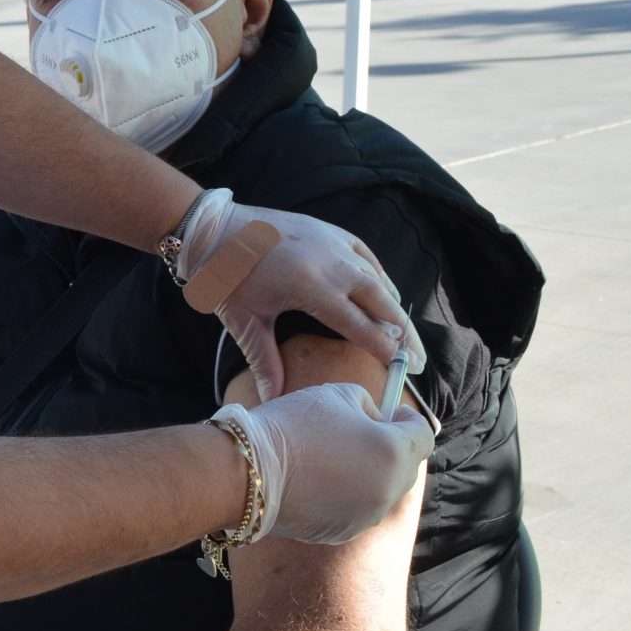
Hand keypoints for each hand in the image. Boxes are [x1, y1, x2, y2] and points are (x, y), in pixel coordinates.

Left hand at [194, 202, 423, 399]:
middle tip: (418, 360)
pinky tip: (386, 293)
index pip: (360, 325)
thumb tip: (273, 402)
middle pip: (382, 303)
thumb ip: (265, 363)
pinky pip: (366, 256)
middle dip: (403, 334)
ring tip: (407, 335)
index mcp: (312, 288)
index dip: (384, 348)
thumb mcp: (245, 323)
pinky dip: (379, 277)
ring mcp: (333, 243)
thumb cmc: (226, 278)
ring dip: (394, 307)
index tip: (403, 368)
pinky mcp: (329, 230)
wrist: (212, 229)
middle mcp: (331, 264)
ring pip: (377, 279)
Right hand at [215, 383, 432, 545]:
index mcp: (394, 453)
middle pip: (405, 466)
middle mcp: (389, 491)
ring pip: (380, 490)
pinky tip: (315, 479)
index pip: (423, 434)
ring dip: (366, 473)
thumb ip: (367, 405)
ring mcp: (366, 517)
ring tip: (330, 457)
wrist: (248, 471)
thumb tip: (375, 420)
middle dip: (389, 447)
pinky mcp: (342, 532)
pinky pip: (356, 508)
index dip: (407, 419)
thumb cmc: (292, 426)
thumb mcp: (336, 394)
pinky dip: (344, 494)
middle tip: (358, 432)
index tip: (391, 412)